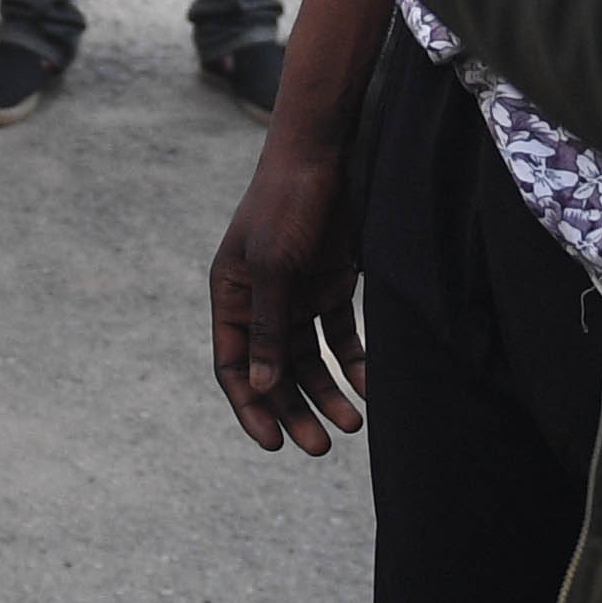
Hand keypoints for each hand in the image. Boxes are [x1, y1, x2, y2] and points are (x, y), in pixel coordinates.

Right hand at [212, 122, 368, 455]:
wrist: (325, 155)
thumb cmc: (286, 205)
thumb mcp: (274, 266)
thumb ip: (267, 327)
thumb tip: (260, 386)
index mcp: (230, 296)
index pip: (234, 366)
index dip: (251, 407)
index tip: (275, 442)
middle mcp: (260, 302)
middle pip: (274, 371)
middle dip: (296, 409)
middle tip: (321, 447)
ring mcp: (297, 295)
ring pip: (310, 360)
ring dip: (329, 392)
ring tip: (355, 423)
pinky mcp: (331, 285)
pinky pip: (341, 336)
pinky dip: (355, 362)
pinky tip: (371, 386)